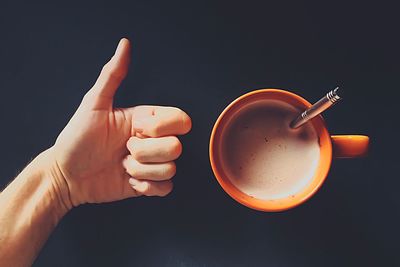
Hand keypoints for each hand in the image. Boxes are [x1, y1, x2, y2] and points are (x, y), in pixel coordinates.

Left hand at [48, 38, 190, 207]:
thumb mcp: (93, 104)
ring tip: (122, 165)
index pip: (180, 120)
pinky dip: (147, 187)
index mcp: (146, 120)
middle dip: (145, 152)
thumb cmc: (76, 139)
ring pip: (171, 169)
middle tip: (123, 150)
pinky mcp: (148, 185)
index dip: (159, 128)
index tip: (135, 129)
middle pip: (176, 147)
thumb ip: (112, 75)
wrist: (66, 176)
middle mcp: (152, 141)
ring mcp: (152, 164)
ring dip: (142, 170)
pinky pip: (166, 188)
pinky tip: (129, 181)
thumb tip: (125, 44)